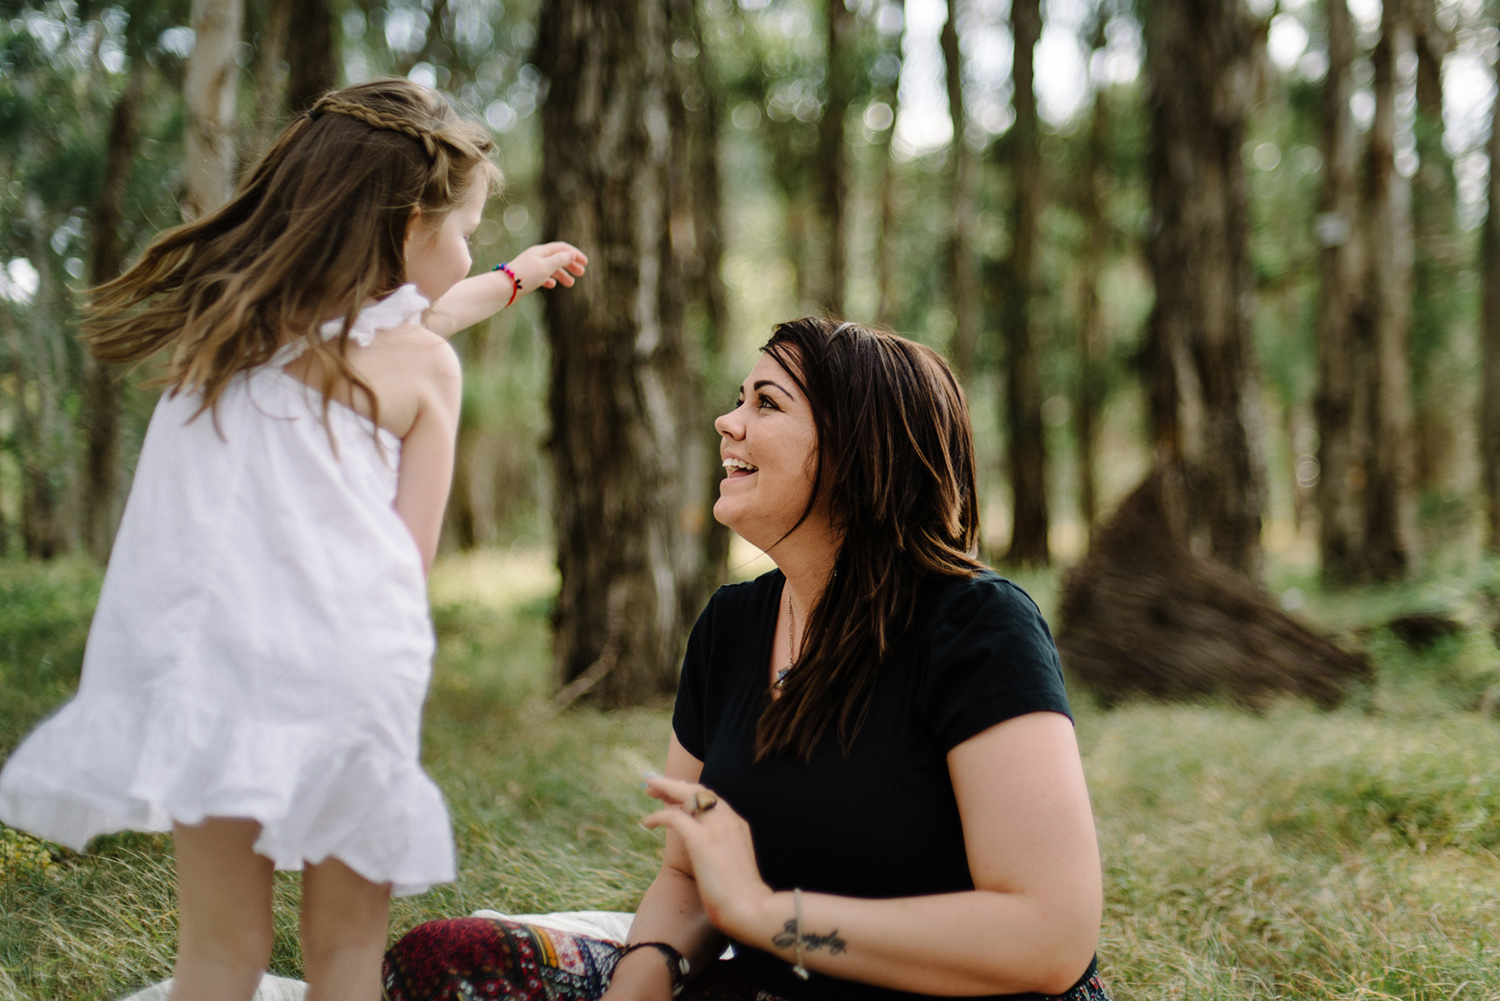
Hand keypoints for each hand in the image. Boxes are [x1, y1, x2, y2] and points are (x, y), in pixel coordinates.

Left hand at [504, 241, 587, 295]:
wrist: (504, 287)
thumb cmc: (525, 276)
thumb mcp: (546, 266)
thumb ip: (560, 259)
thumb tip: (571, 254)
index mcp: (541, 251)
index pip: (562, 248)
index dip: (575, 254)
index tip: (585, 263)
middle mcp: (536, 256)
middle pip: (557, 257)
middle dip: (570, 264)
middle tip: (581, 273)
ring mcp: (531, 266)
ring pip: (550, 268)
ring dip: (562, 274)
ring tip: (571, 284)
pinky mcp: (526, 277)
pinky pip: (542, 275)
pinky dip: (550, 279)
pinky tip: (553, 285)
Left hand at [641, 776, 774, 936]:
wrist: (751, 908)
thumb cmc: (743, 895)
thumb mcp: (734, 863)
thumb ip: (722, 850)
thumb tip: (706, 855)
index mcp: (737, 823)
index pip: (710, 797)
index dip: (689, 791)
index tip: (674, 792)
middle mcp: (728, 819)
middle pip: (697, 790)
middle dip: (674, 784)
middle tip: (653, 783)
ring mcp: (716, 827)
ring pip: (687, 795)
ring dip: (665, 789)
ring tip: (648, 789)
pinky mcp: (701, 839)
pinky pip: (674, 817)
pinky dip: (658, 815)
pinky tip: (648, 822)